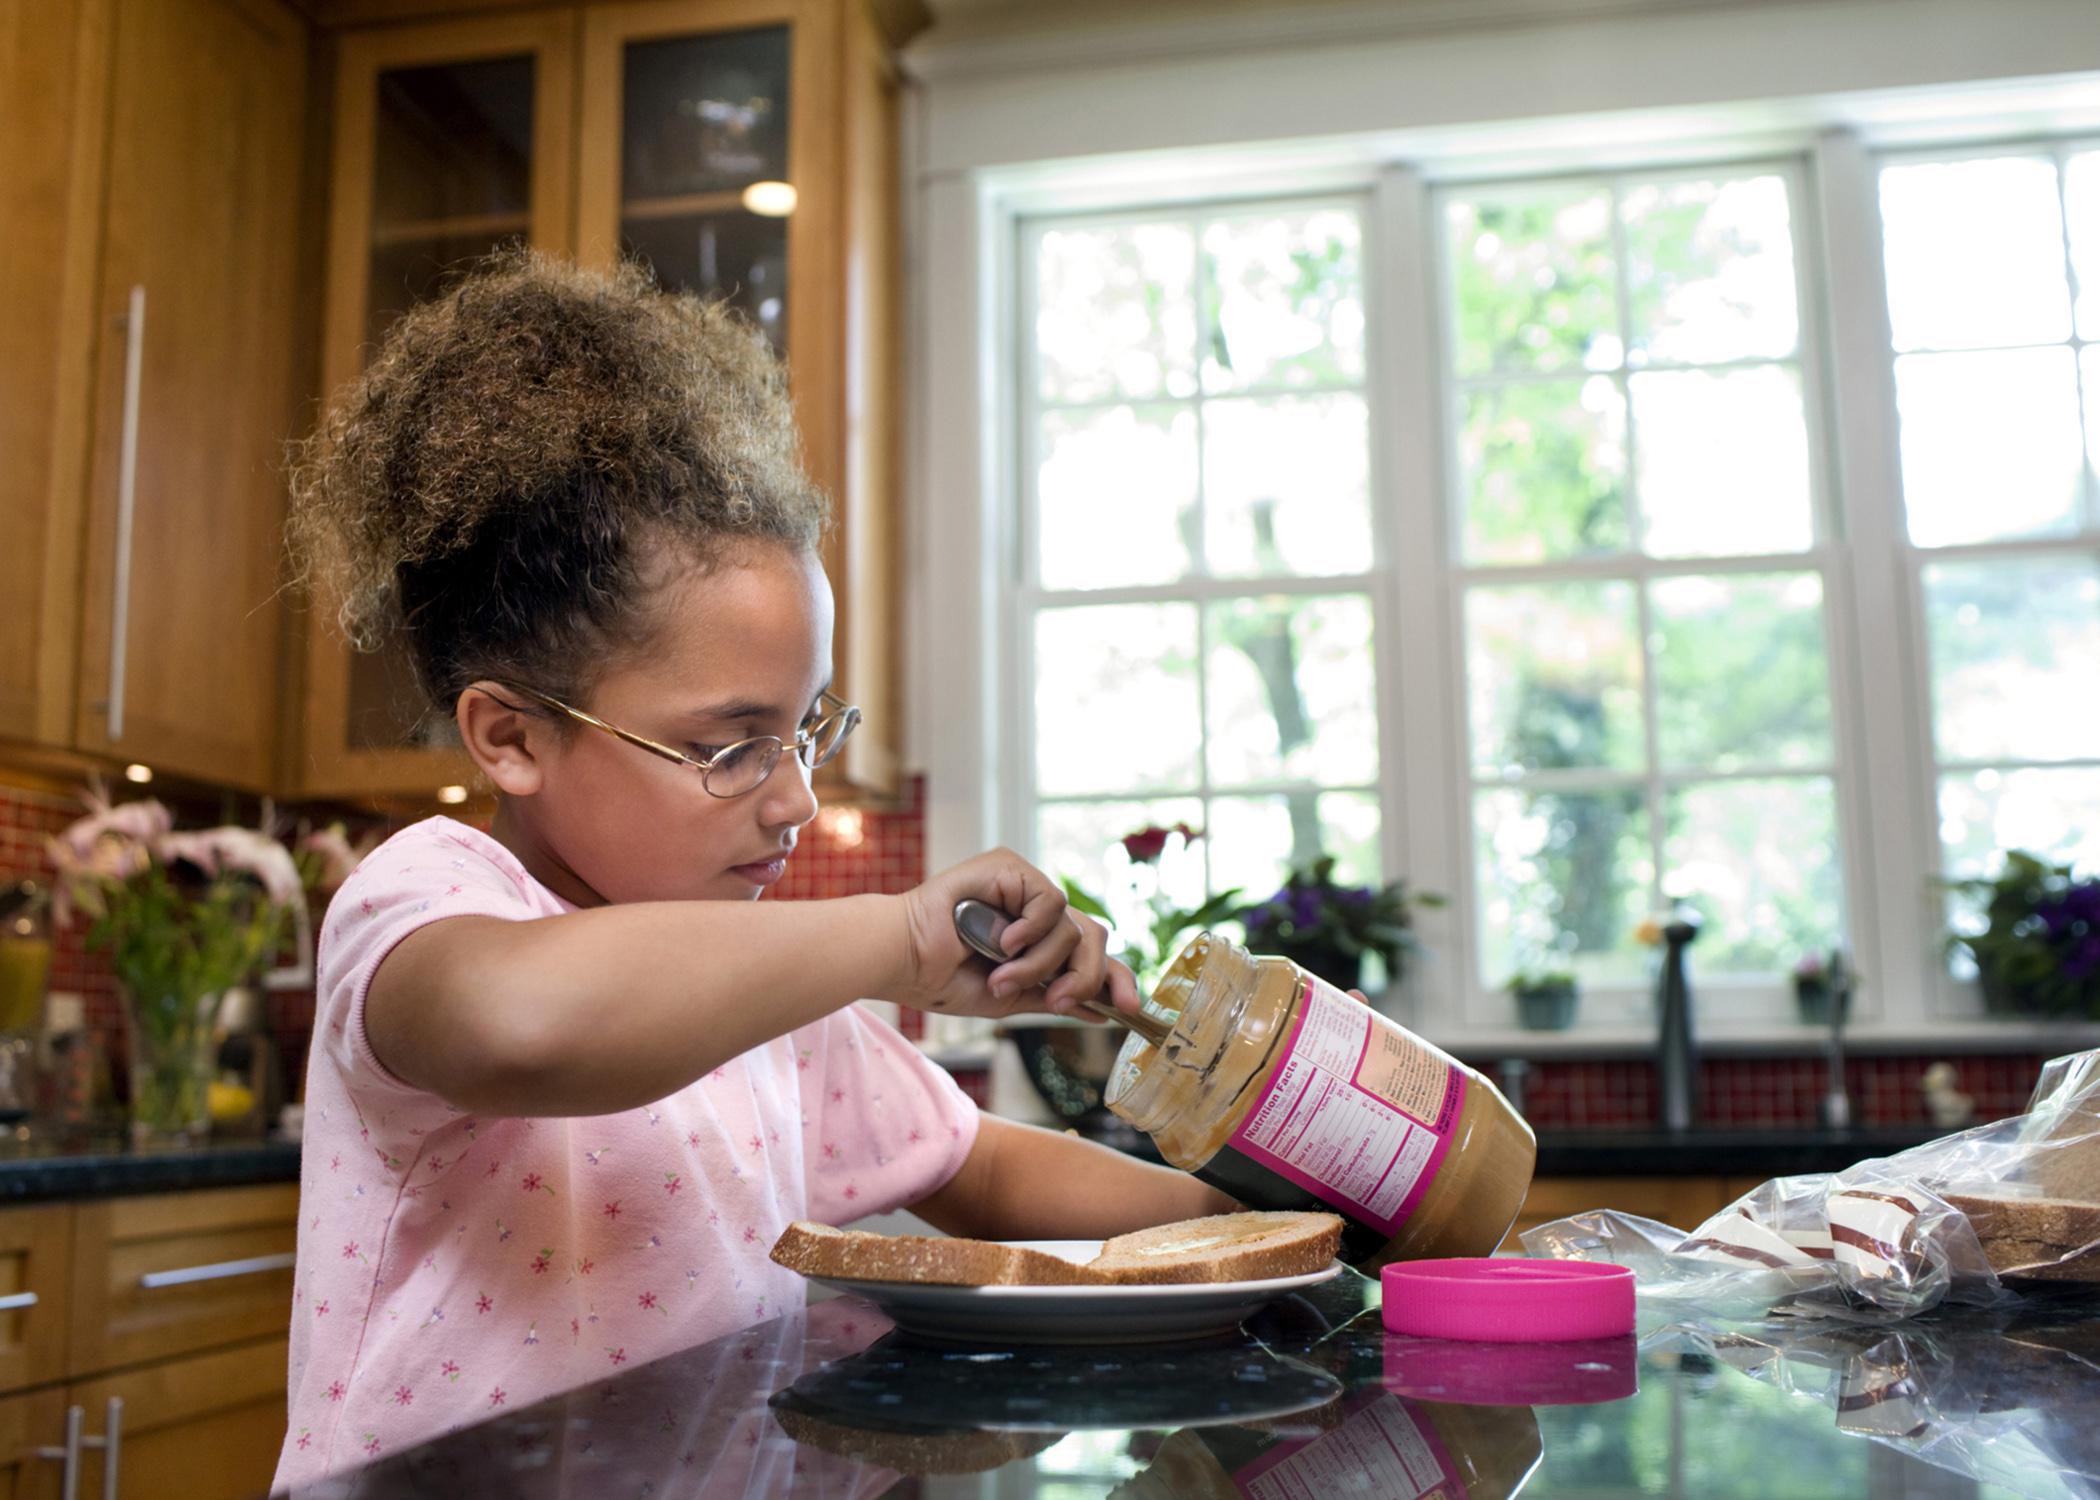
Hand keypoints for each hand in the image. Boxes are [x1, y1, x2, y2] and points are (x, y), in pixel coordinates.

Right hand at [892, 849, 1138, 1020]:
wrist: (905, 960)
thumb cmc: (942, 978)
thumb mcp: (1009, 997)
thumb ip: (1052, 997)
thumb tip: (1099, 1009)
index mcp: (1038, 942)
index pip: (1091, 955)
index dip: (1115, 978)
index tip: (1128, 1008)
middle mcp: (1036, 912)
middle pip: (1094, 938)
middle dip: (1085, 976)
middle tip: (1058, 1001)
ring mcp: (1025, 888)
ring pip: (1074, 927)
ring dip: (1041, 964)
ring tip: (1001, 975)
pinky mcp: (1011, 868)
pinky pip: (1052, 902)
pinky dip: (1032, 931)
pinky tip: (1004, 942)